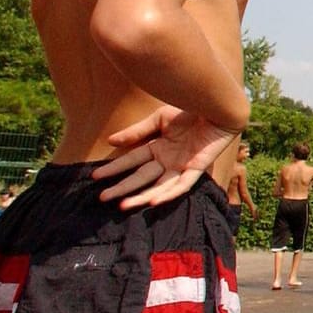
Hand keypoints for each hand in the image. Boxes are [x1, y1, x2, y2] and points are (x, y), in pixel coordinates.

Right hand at [93, 107, 238, 209]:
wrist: (216, 106)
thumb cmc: (190, 110)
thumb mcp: (159, 119)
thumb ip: (137, 132)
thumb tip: (110, 141)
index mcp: (157, 148)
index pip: (131, 161)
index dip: (115, 168)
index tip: (95, 176)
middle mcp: (167, 160)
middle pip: (141, 178)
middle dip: (123, 188)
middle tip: (102, 197)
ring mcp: (181, 166)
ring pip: (158, 187)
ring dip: (141, 197)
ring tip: (123, 206)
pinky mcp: (196, 169)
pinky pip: (182, 185)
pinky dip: (168, 194)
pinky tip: (154, 202)